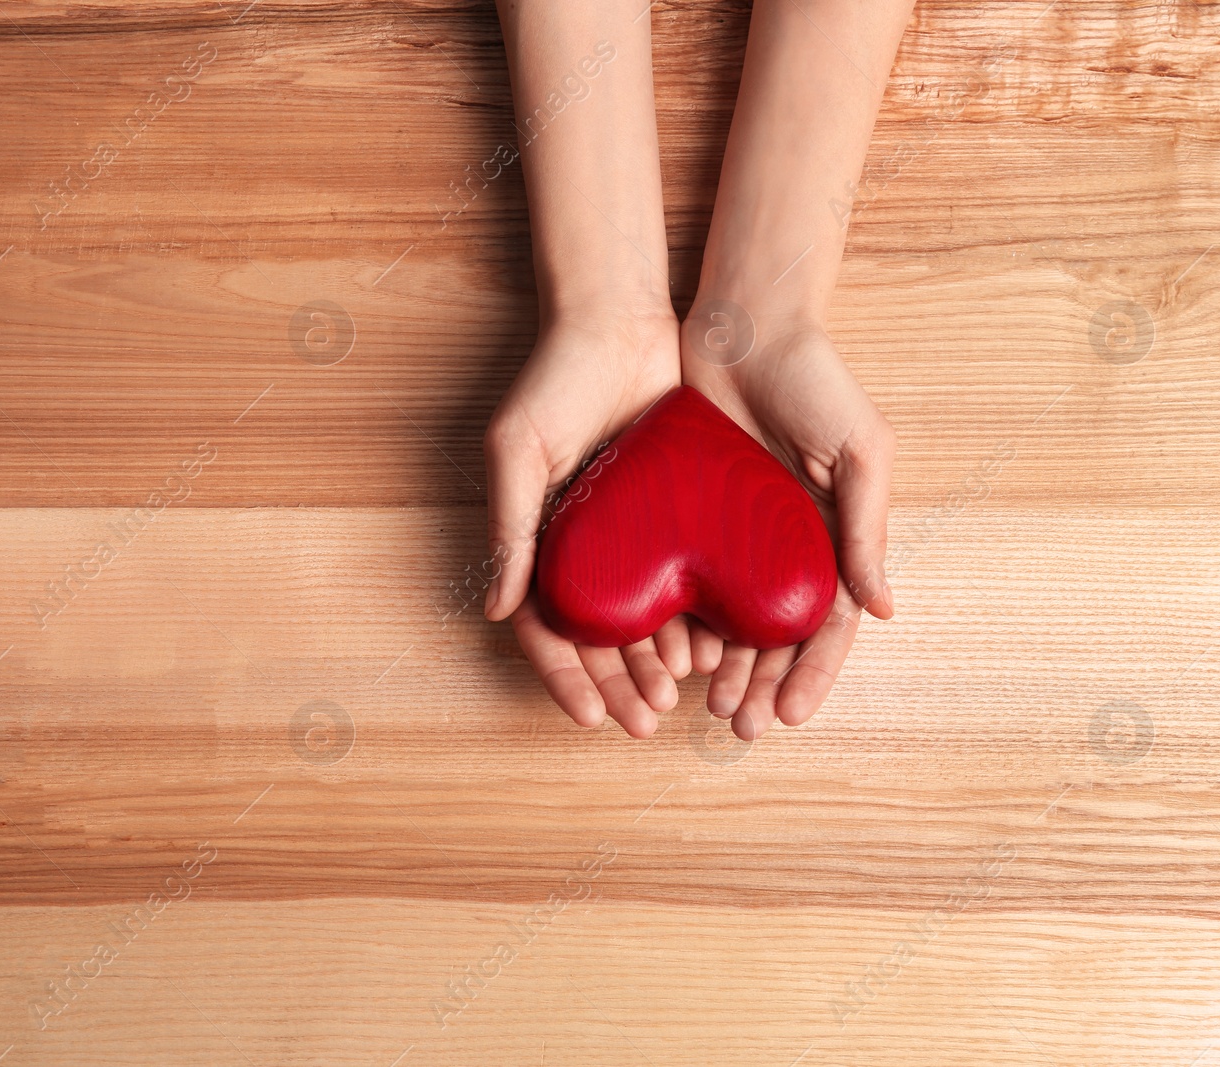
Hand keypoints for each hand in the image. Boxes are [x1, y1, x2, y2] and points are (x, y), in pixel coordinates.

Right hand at [485, 309, 699, 737]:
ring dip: (659, 662)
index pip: (546, 629)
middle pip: (600, 639)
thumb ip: (510, 527)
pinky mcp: (677, 513)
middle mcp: (585, 548)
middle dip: (619, 685)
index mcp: (540, 542)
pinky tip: (718, 645)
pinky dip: (697, 616)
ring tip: (686, 691)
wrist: (619, 321)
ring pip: (645, 619)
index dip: (565, 678)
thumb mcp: (518, 451)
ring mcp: (632, 535)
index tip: (590, 716)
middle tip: (648, 720)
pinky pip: (687, 578)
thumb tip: (500, 611)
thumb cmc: (554, 380)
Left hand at [681, 318, 895, 739]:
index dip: (812, 674)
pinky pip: (684, 580)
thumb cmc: (816, 381)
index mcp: (831, 539)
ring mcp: (735, 536)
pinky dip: (680, 620)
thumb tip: (883, 611)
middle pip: (774, 636)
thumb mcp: (860, 451)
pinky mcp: (688, 516)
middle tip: (737, 725)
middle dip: (761, 685)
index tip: (788, 715)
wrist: (744, 325)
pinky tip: (668, 653)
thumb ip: (866, 527)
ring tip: (703, 705)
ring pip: (729, 621)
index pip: (826, 626)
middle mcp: (784, 547)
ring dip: (721, 668)